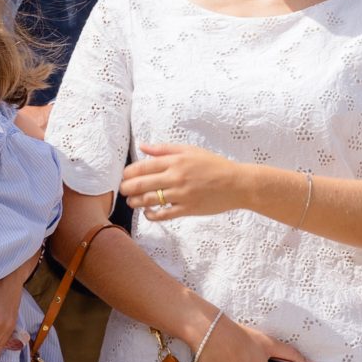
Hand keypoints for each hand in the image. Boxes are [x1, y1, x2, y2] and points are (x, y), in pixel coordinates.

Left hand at [122, 143, 249, 222]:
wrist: (237, 183)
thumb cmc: (214, 165)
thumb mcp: (190, 150)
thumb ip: (164, 149)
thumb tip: (142, 146)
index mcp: (175, 161)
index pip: (142, 167)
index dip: (128, 173)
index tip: (125, 176)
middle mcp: (176, 177)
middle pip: (141, 184)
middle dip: (126, 188)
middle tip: (124, 190)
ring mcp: (181, 195)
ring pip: (149, 200)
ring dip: (135, 202)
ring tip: (132, 201)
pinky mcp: (187, 209)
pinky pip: (163, 215)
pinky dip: (150, 215)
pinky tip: (147, 212)